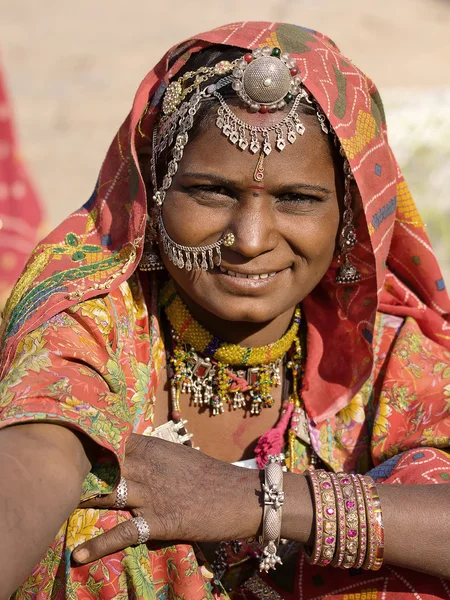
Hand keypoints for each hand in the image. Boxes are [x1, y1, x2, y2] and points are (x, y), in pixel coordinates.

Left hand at [72, 434, 260, 563]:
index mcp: (154, 448)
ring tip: (56, 506)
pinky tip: (79, 554)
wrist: (241, 497)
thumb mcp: (179, 457)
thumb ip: (152, 455)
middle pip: (103, 466)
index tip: (66, 446)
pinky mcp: (160, 521)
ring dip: (82, 502)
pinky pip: (124, 533)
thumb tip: (130, 452)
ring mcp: (152, 494)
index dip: (88, 443)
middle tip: (55, 475)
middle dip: (78, 470)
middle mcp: (148, 467)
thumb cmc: (211, 475)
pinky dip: (99, 545)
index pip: (112, 441)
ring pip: (107, 495)